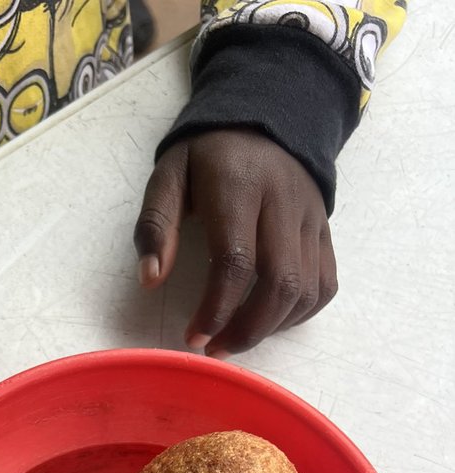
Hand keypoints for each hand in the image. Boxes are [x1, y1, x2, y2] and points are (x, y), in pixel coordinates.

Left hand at [134, 130, 337, 357]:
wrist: (266, 118)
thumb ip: (155, 224)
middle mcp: (284, 202)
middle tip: (216, 350)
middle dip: (247, 330)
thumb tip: (150, 279)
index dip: (216, 308)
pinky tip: (268, 322)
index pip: (236, 260)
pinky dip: (298, 315)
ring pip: (306, 289)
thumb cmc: (208, 156)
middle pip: (279, 283)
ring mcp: (312, 218)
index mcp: (240, 186)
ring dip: (271, 328)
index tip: (194, 337)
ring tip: (236, 340)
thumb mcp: (169, 175)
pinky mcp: (326, 232)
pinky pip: (324, 285)